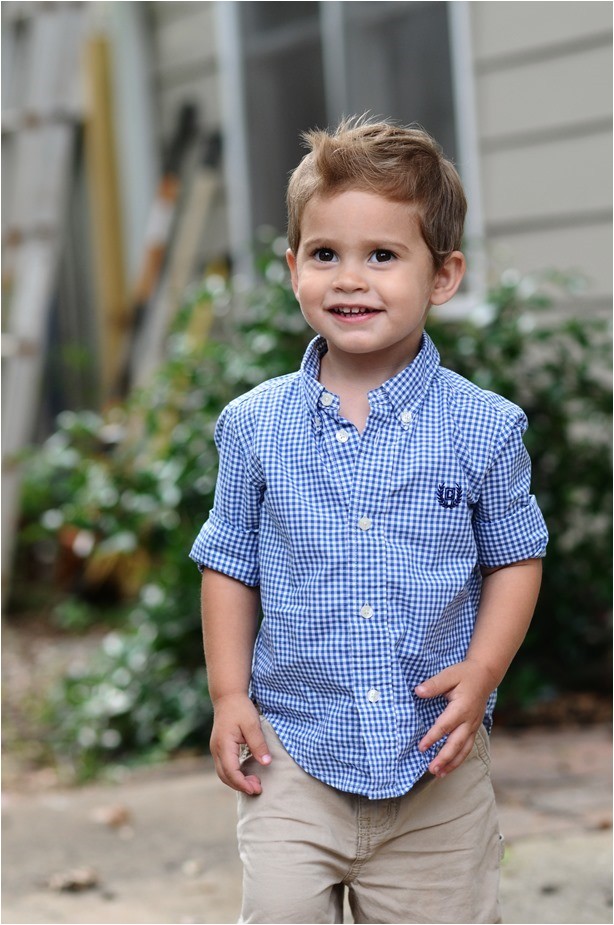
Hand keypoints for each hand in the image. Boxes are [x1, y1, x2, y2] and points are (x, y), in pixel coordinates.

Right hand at [209, 693, 270, 794]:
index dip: (243, 784)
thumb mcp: (252, 724)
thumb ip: (258, 744)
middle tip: (258, 788)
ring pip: (223, 773)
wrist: (228, 696)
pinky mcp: (219, 747)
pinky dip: (234, 774)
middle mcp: (216, 750)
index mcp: (224, 745)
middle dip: (240, 786)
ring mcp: (216, 749)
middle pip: (225, 776)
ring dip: (237, 781)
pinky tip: (246, 773)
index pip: (231, 772)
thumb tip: (266, 763)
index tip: (257, 788)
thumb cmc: (240, 709)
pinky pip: (224, 766)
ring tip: (254, 782)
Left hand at [414, 659, 496, 777]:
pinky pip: (467, 747)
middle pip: (456, 744)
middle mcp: (469, 720)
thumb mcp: (449, 674)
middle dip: (444, 758)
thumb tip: (418, 691)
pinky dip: (459, 759)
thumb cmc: (464, 674)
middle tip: (431, 769)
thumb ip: (434, 684)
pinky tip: (449, 767)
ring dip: (452, 763)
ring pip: (464, 749)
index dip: (432, 737)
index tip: (421, 747)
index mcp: (462, 707)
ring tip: (439, 774)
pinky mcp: (474, 728)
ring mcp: (473, 726)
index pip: (445, 726)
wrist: (485, 675)